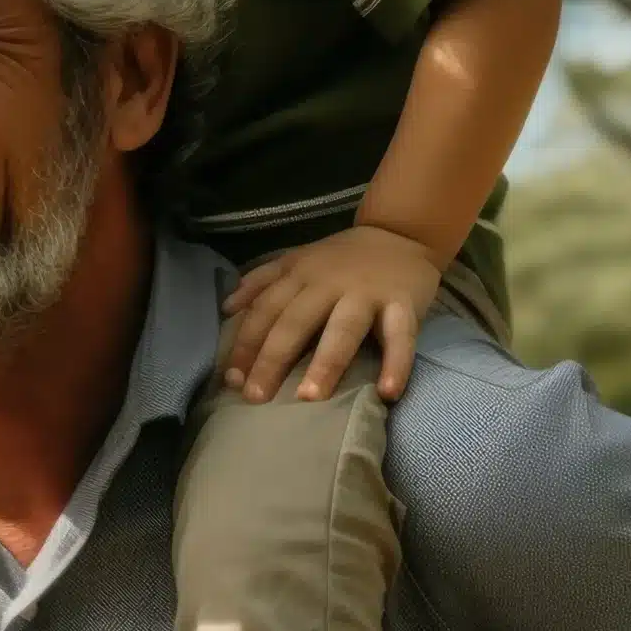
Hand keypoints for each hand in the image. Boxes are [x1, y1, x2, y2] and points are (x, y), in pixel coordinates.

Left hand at [219, 226, 441, 405]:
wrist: (400, 233)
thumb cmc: (341, 259)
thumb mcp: (297, 260)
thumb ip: (262, 281)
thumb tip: (226, 308)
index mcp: (300, 274)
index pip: (266, 310)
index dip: (246, 343)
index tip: (231, 380)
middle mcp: (329, 283)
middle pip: (297, 322)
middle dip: (273, 359)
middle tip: (256, 397)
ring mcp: (367, 294)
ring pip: (344, 329)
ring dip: (326, 363)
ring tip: (309, 397)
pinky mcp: (404, 304)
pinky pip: (401, 337)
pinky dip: (396, 364)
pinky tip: (387, 392)